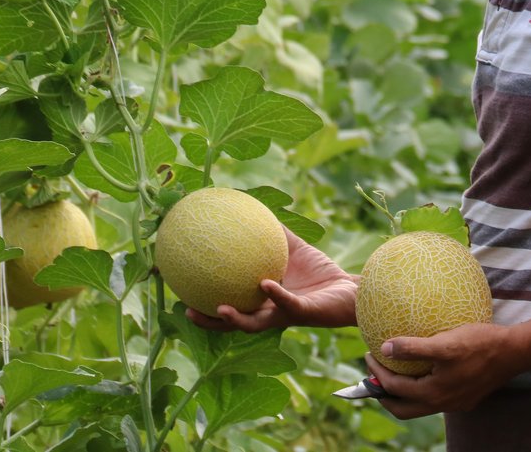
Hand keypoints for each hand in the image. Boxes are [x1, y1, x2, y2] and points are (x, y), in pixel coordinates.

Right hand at [186, 226, 358, 332]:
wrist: (349, 289)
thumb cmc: (320, 271)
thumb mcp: (292, 246)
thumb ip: (273, 232)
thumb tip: (251, 207)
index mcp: (262, 300)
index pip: (228, 302)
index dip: (204, 299)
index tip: (182, 288)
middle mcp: (269, 311)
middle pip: (232, 321)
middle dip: (209, 320)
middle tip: (186, 309)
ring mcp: (284, 314)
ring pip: (255, 323)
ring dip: (235, 319)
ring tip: (218, 308)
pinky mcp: (304, 313)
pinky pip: (287, 304)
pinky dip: (276, 295)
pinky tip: (264, 283)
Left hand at [364, 323, 523, 418]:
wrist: (513, 352)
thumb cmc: (478, 344)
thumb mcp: (443, 343)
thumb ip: (413, 348)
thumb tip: (385, 347)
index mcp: (434, 393)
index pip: (395, 389)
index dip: (377, 373)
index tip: (368, 353)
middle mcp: (443, 403)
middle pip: (404, 408)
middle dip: (384, 392)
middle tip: (373, 372)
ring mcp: (455, 402)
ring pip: (420, 404)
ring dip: (402, 390)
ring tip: (392, 369)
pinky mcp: (465, 395)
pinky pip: (435, 396)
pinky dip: (420, 386)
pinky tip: (422, 367)